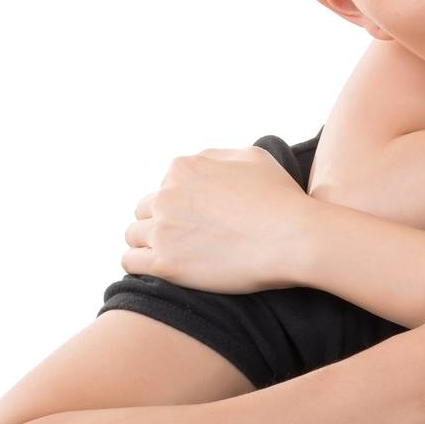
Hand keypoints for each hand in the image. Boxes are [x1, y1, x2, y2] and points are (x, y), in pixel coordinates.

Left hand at [121, 146, 314, 292]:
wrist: (293, 238)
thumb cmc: (280, 198)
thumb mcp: (254, 157)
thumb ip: (218, 156)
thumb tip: (200, 163)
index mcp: (184, 168)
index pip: (165, 185)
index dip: (183, 202)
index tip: (202, 217)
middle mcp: (166, 195)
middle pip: (145, 209)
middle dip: (162, 221)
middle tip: (189, 238)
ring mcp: (163, 230)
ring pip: (134, 235)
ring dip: (149, 243)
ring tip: (176, 254)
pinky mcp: (165, 264)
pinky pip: (131, 262)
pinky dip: (143, 264)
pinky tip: (164, 267)